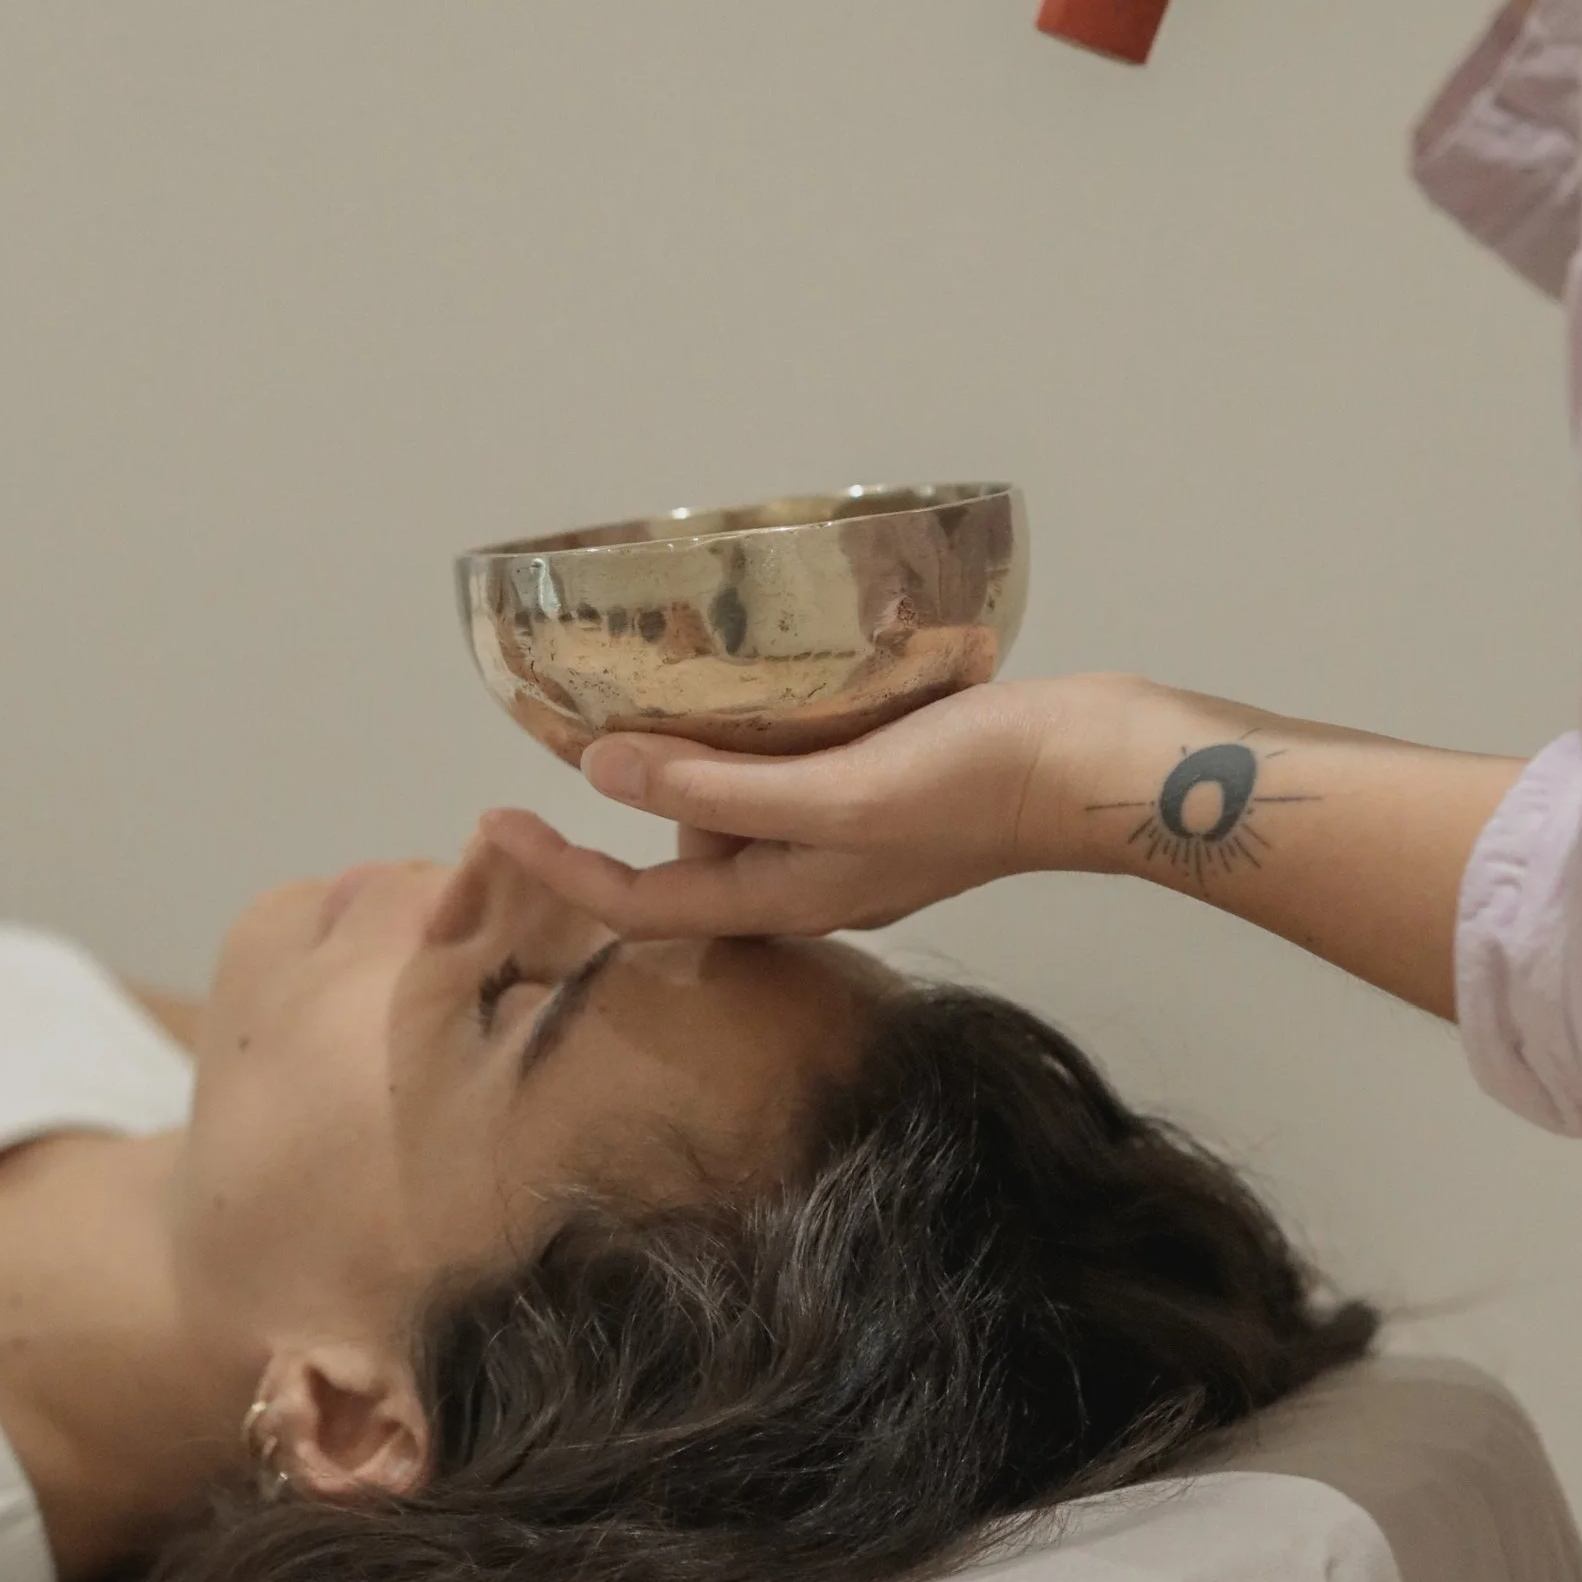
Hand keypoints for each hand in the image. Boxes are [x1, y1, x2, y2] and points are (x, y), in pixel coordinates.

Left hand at [480, 681, 1076, 940]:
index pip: (636, 901)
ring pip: (732, 810)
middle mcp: (802, 881)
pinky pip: (780, 780)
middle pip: (680, 853)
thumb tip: (604, 772)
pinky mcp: (878, 797)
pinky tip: (748, 685)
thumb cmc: (971, 785)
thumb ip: (716, 788)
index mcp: (781, 895)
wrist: (1089, 767)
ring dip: (687, 757)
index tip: (493, 819)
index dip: (558, 866)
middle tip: (576, 710)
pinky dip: (744, 742)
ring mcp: (843, 842)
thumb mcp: (831, 792)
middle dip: (626, 793)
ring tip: (652, 681)